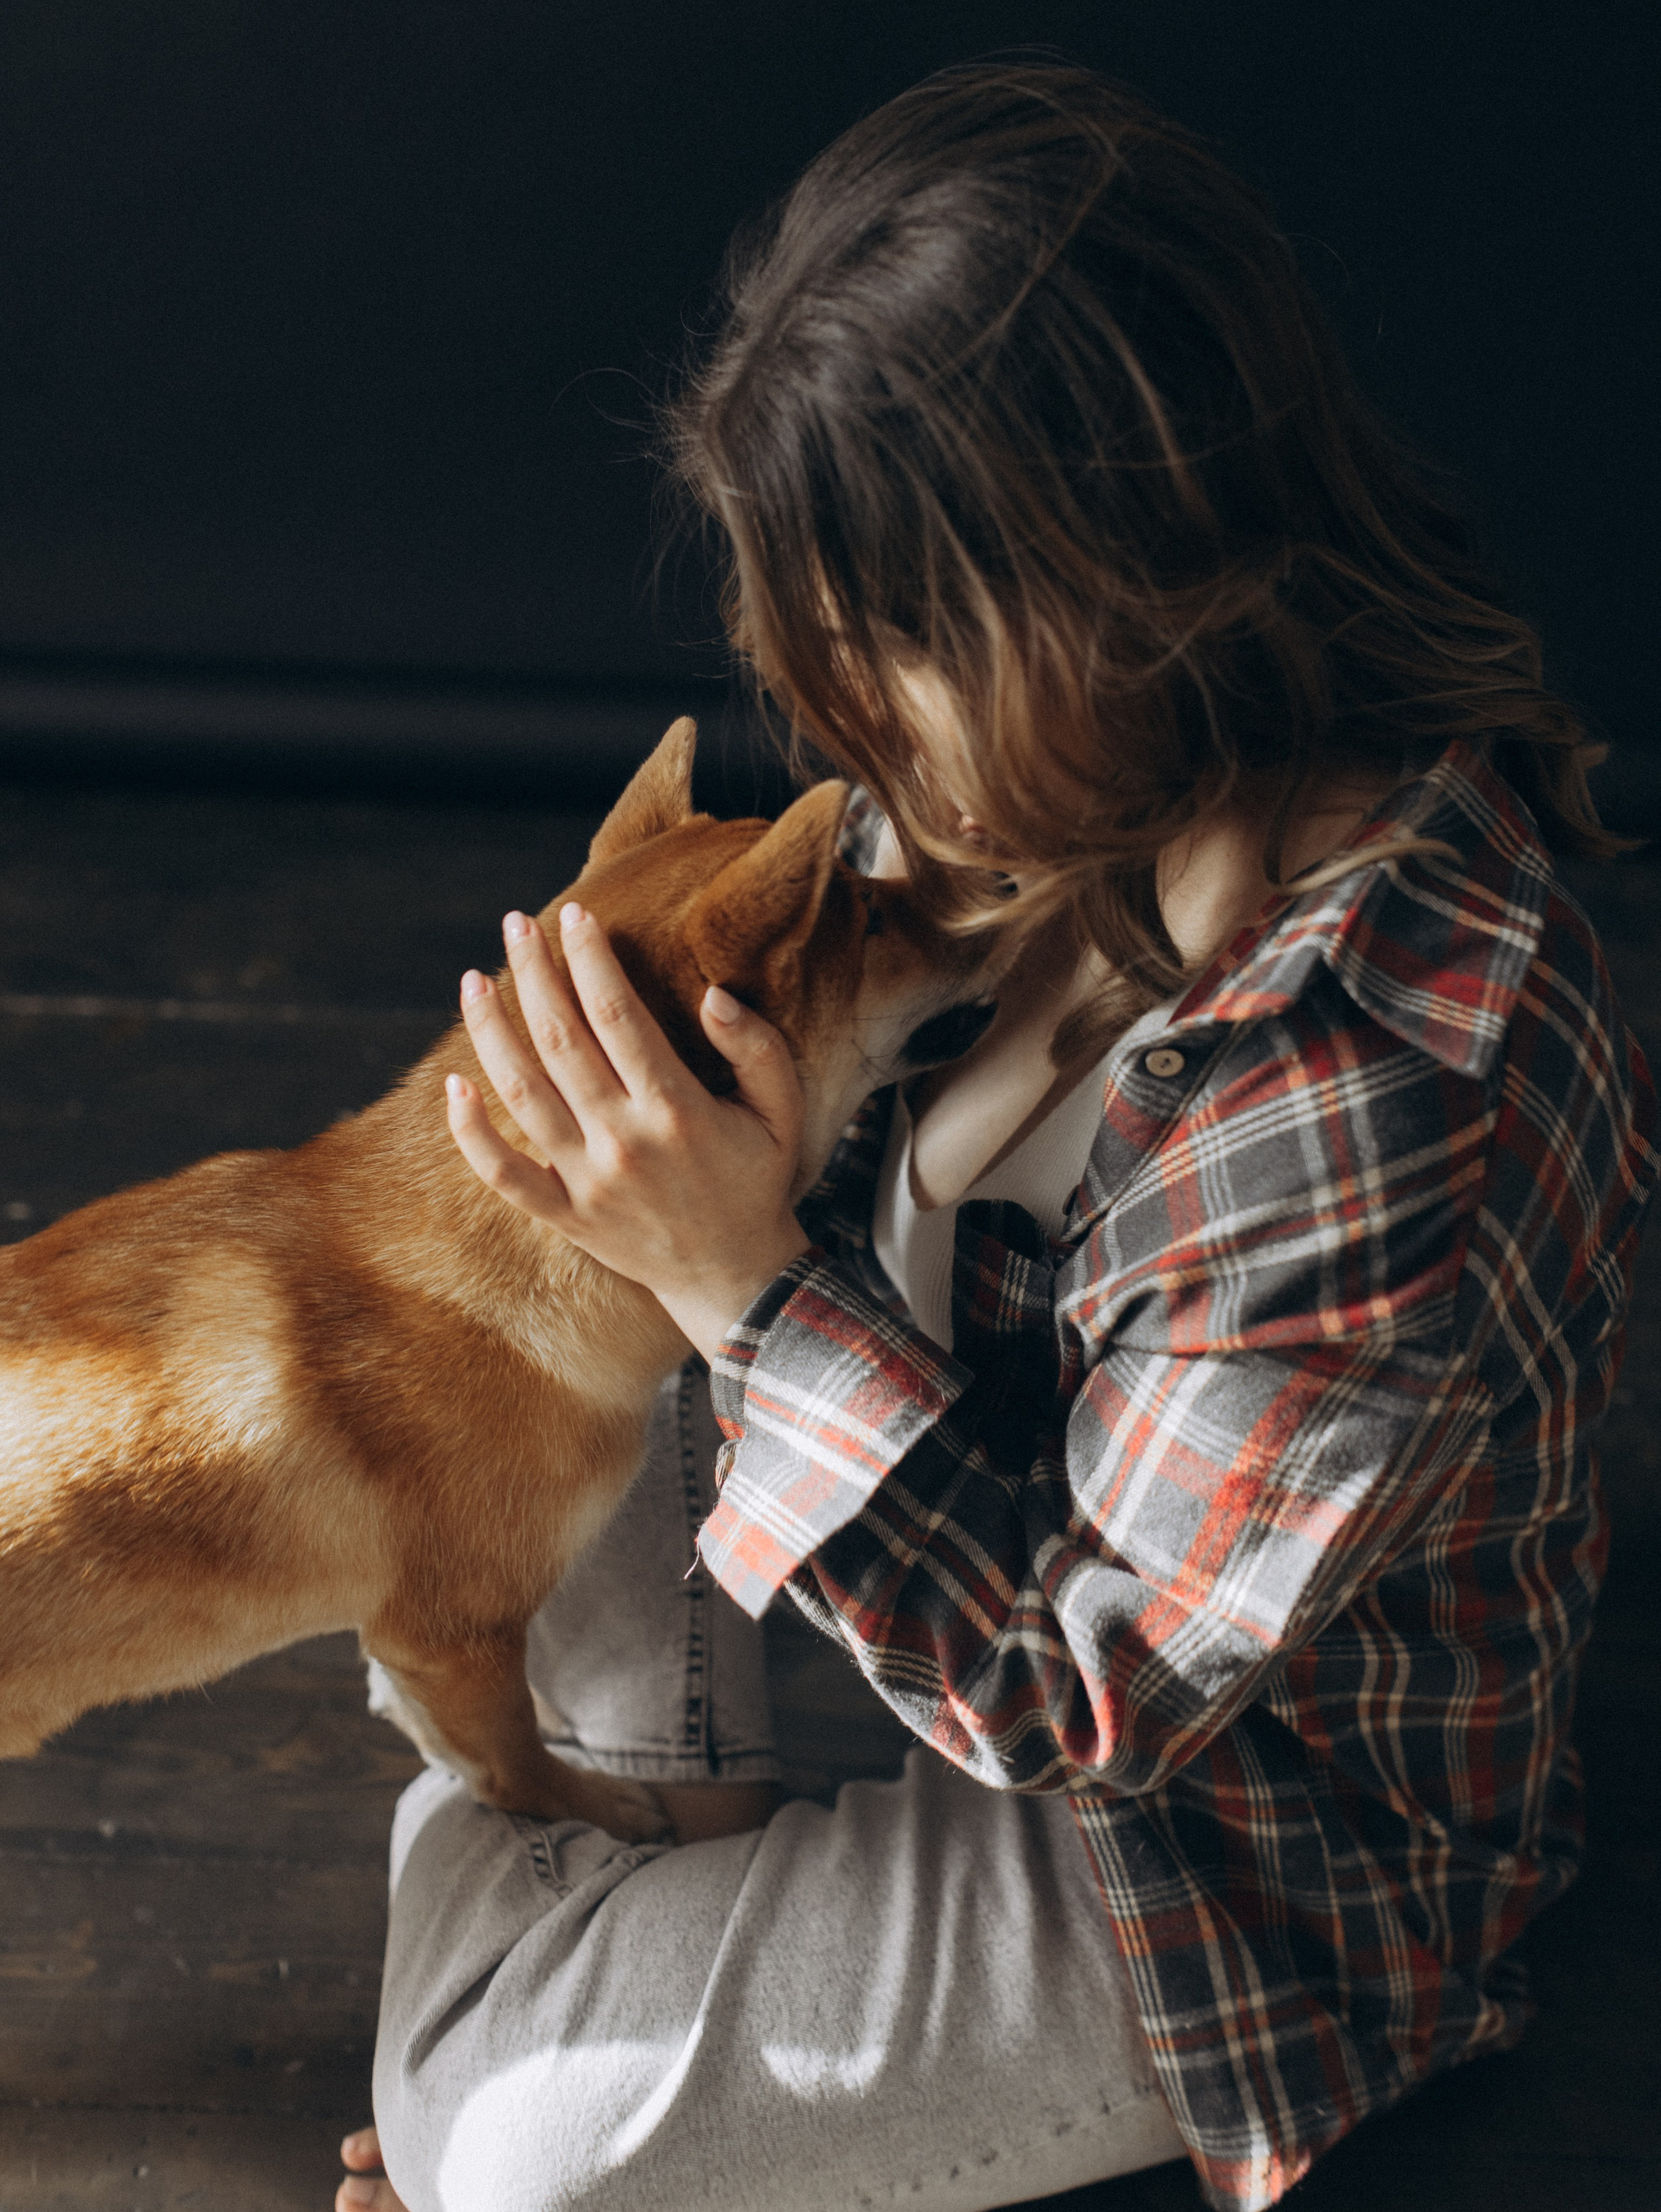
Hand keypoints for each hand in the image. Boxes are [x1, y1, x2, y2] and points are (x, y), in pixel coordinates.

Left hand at [445, 902, 809, 1362]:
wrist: (733, 1276)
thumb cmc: (757, 1180)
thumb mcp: (783, 1111)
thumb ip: (756, 1047)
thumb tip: (712, 994)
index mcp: (676, 1110)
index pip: (617, 1015)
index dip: (590, 959)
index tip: (574, 915)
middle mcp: (623, 1141)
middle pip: (560, 1040)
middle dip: (533, 973)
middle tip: (516, 923)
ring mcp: (586, 1181)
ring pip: (520, 1093)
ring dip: (490, 1031)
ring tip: (472, 980)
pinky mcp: (564, 1215)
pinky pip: (502, 1174)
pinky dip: (470, 1133)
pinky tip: (452, 1084)